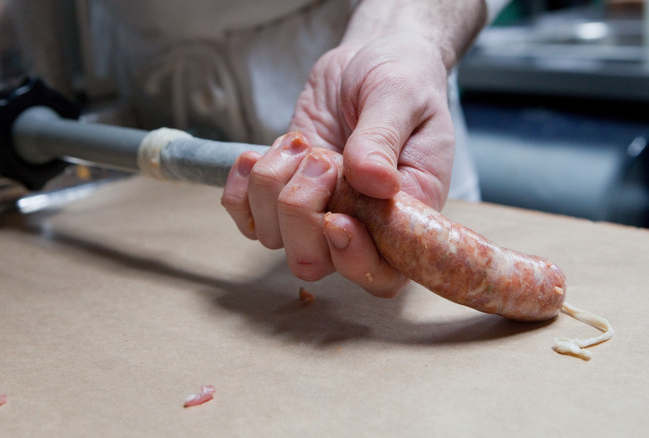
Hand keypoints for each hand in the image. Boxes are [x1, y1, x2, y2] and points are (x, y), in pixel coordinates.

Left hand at [222, 32, 454, 297]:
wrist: (370, 58)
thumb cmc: (402, 77)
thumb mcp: (401, 97)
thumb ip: (383, 140)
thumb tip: (374, 183)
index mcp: (407, 213)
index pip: (383, 273)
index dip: (354, 260)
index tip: (336, 219)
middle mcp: (363, 224)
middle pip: (315, 261)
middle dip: (301, 210)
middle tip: (319, 157)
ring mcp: (319, 212)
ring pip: (275, 238)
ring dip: (274, 187)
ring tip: (300, 142)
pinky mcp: (284, 195)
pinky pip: (247, 217)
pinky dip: (241, 188)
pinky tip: (257, 155)